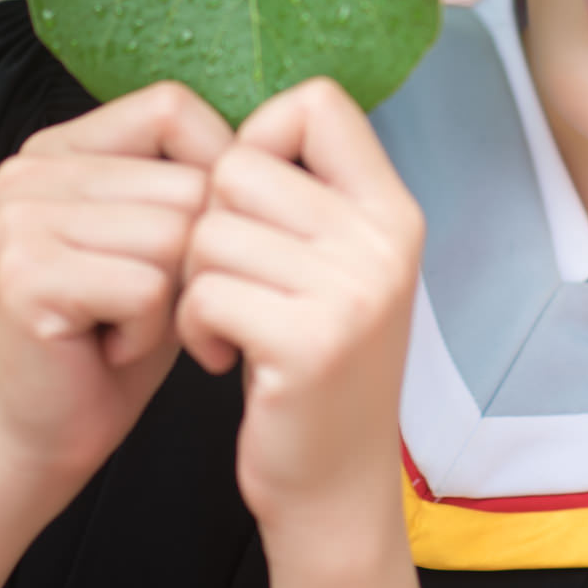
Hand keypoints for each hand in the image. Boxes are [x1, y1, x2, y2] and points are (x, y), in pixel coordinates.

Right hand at [0, 82, 232, 492]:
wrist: (54, 428)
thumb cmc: (125, 327)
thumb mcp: (168, 234)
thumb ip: (194, 173)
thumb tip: (277, 124)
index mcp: (60, 145)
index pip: (171, 107)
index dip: (216, 169)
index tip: (201, 234)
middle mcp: (28, 169)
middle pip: (183, 182)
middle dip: (194, 255)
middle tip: (145, 301)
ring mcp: (19, 219)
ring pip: (174, 235)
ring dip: (173, 298)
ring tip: (125, 321)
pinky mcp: (26, 275)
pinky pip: (149, 287)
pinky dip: (150, 331)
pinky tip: (111, 347)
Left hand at [175, 77, 425, 562]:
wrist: (333, 486)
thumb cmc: (312, 366)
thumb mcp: (336, 268)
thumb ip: (308, 197)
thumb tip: (244, 122)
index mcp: (394, 209)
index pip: (317, 101)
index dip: (261, 136)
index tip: (250, 201)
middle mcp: (385, 240)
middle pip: (241, 166)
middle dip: (210, 223)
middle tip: (230, 282)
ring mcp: (353, 290)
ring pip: (210, 230)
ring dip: (194, 282)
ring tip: (225, 324)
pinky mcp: (309, 341)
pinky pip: (205, 291)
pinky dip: (193, 326)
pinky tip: (220, 358)